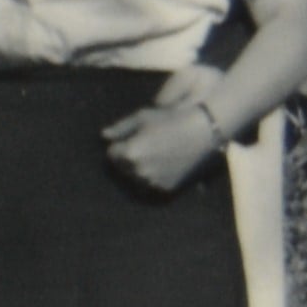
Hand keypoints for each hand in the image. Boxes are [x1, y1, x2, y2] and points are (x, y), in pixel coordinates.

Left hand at [104, 86, 225, 194]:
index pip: (111, 154)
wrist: (203, 132)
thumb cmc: (171, 120)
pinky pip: (151, 184)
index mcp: (130, 153)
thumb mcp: (142, 118)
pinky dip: (154, 176)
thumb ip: (121, 128)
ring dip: (140, 168)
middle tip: (146, 145)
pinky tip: (166, 163)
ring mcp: (153, 181)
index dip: (120, 145)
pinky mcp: (166, 188)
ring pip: (136, 177)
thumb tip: (103, 135)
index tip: (132, 138)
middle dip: (128, 158)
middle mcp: (139, 171)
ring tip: (156, 154)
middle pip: (122, 167)